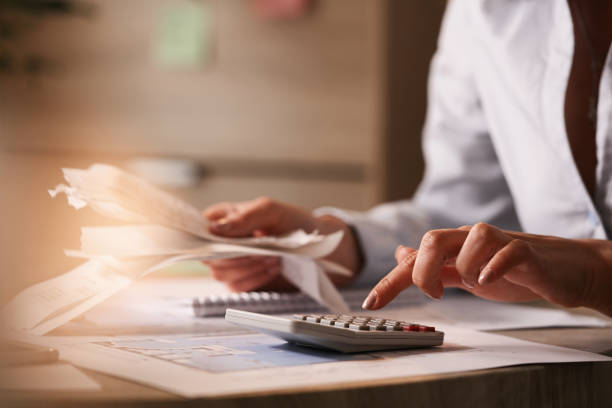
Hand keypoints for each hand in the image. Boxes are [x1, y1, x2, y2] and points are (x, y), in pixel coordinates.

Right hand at [203, 197, 361, 291]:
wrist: (317, 246)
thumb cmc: (293, 222)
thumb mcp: (271, 210)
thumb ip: (244, 217)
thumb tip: (215, 229)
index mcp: (223, 218)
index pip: (199, 229)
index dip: (205, 238)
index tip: (223, 242)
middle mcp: (222, 241)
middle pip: (209, 256)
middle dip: (237, 256)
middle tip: (262, 250)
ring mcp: (230, 262)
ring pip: (221, 273)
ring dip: (249, 268)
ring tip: (272, 257)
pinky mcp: (242, 280)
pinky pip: (236, 286)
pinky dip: (255, 279)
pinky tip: (272, 268)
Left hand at [362, 222, 611, 316]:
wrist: (562, 269)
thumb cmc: (511, 270)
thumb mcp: (464, 271)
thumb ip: (433, 264)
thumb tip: (400, 254)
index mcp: (454, 247)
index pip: (415, 258)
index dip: (391, 280)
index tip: (372, 304)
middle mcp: (472, 239)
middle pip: (434, 240)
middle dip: (423, 271)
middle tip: (436, 293)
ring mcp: (500, 242)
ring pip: (470, 238)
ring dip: (466, 267)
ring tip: (478, 282)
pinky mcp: (527, 251)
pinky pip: (508, 250)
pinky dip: (494, 264)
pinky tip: (488, 279)